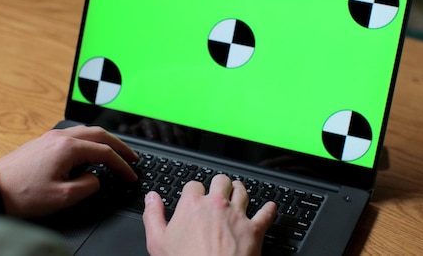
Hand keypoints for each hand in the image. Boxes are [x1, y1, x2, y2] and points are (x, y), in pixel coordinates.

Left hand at [0, 126, 137, 216]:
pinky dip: (89, 142)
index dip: (122, 165)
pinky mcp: (42, 142)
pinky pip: (73, 136)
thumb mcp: (63, 197)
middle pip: (99, 134)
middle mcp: (60, 137)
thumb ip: (88, 186)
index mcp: (68, 148)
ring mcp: (50, 137)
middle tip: (132, 158)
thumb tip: (95, 178)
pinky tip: (90, 152)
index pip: (105, 152)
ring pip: (86, 132)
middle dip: (119, 146)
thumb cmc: (22, 194)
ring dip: (104, 142)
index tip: (131, 176)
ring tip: (115, 153)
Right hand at [142, 174, 276, 255]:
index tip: (193, 196)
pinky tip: (271, 207)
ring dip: (240, 189)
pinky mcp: (254, 230)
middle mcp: (217, 205)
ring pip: (242, 191)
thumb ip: (153, 216)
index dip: (193, 190)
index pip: (193, 185)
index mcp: (193, 205)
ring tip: (238, 190)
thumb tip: (152, 198)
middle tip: (218, 188)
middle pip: (221, 181)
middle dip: (219, 184)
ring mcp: (238, 216)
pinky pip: (266, 214)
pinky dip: (269, 209)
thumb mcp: (158, 242)